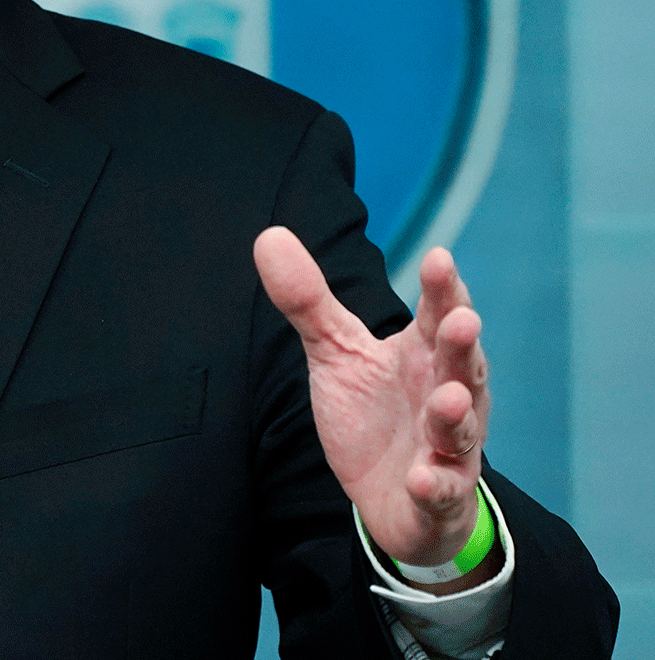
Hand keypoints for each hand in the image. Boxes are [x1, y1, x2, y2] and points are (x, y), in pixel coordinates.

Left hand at [254, 227, 494, 584]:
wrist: (391, 498)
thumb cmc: (373, 414)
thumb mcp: (335, 354)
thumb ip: (309, 301)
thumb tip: (270, 235)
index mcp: (424, 356)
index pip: (437, 316)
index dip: (442, 289)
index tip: (438, 258)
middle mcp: (446, 396)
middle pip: (462, 366)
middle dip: (463, 345)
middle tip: (463, 319)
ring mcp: (448, 449)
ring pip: (460, 430)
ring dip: (455, 416)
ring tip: (447, 399)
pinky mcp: (439, 497)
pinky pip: (442, 492)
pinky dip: (435, 486)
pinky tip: (422, 480)